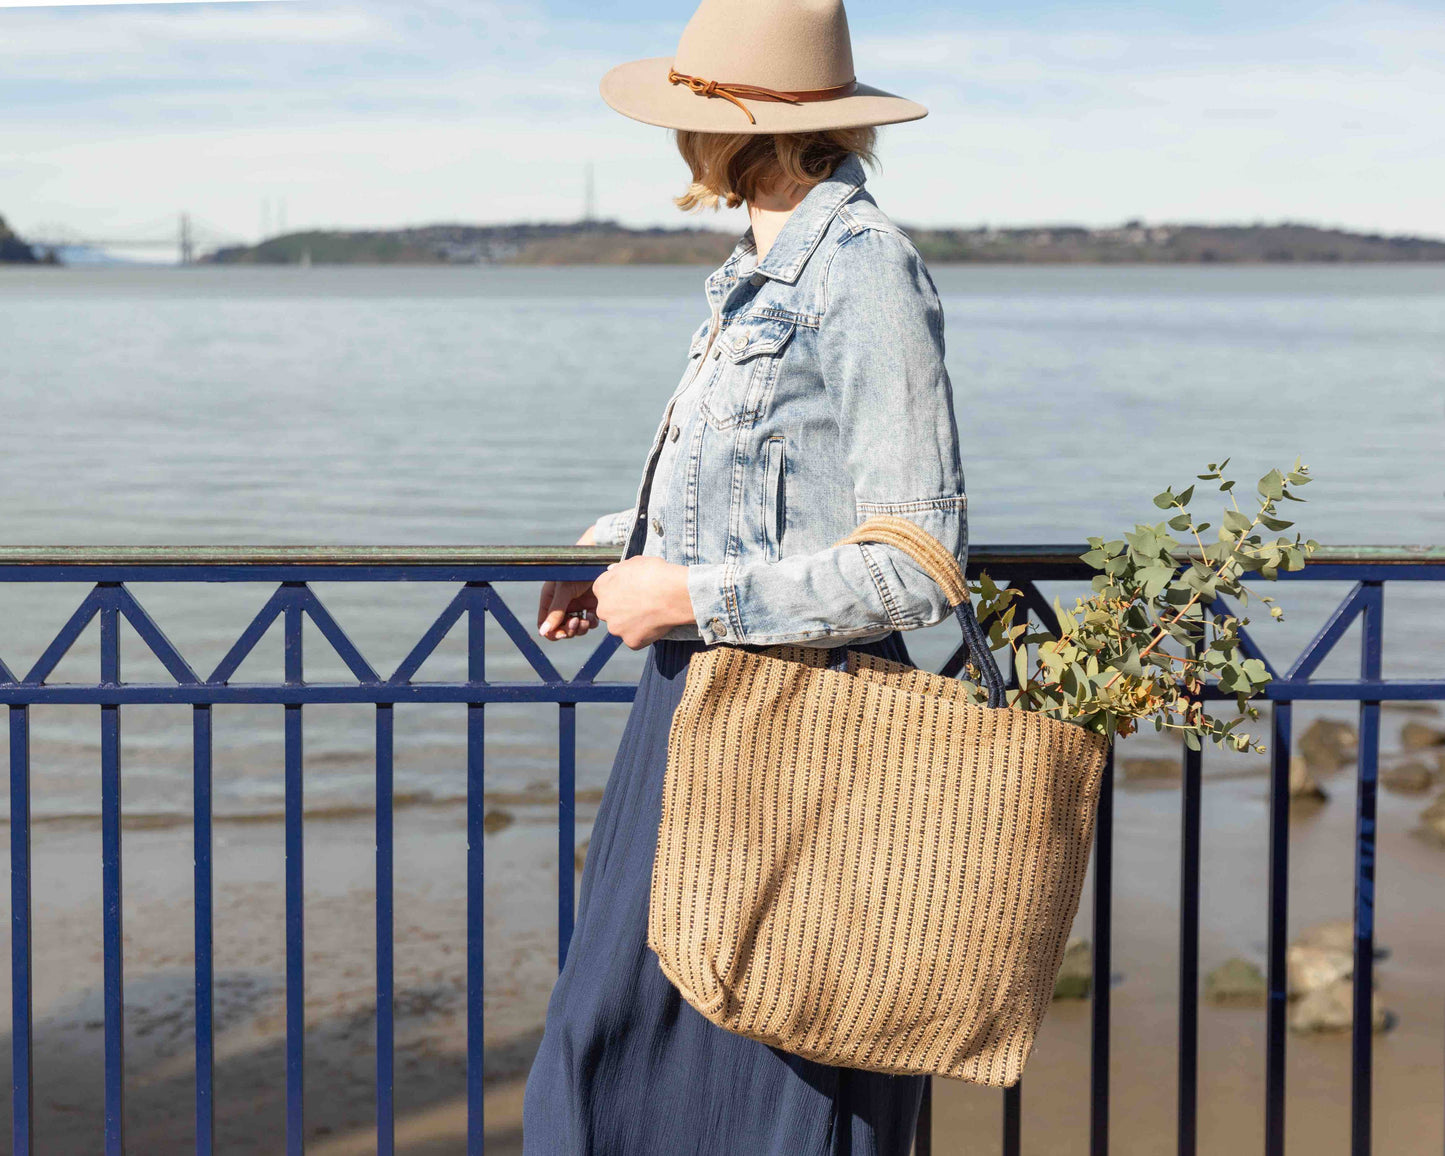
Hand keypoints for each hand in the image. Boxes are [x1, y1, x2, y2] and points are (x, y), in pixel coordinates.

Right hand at [537, 526, 601, 640]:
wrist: (599, 558)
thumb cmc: (578, 569)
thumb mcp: (564, 590)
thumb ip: (555, 611)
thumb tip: (543, 632)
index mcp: (550, 598)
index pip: (545, 622)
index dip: (552, 631)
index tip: (561, 634)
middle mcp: (562, 603)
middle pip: (561, 628)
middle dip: (568, 630)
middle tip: (576, 623)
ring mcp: (577, 604)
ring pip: (575, 627)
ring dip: (579, 628)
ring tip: (584, 620)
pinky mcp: (591, 605)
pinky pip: (588, 622)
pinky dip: (590, 622)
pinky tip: (592, 614)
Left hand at [592, 556, 695, 649]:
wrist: (672, 594)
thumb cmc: (656, 575)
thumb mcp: (635, 562)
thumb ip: (620, 569)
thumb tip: (614, 571)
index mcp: (602, 588)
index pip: (603, 591)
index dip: (618, 591)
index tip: (629, 591)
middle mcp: (604, 610)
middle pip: (610, 611)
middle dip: (622, 609)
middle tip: (640, 604)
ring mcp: (617, 628)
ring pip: (622, 627)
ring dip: (632, 623)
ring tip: (650, 614)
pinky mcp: (631, 641)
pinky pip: (635, 639)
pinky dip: (644, 634)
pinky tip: (654, 624)